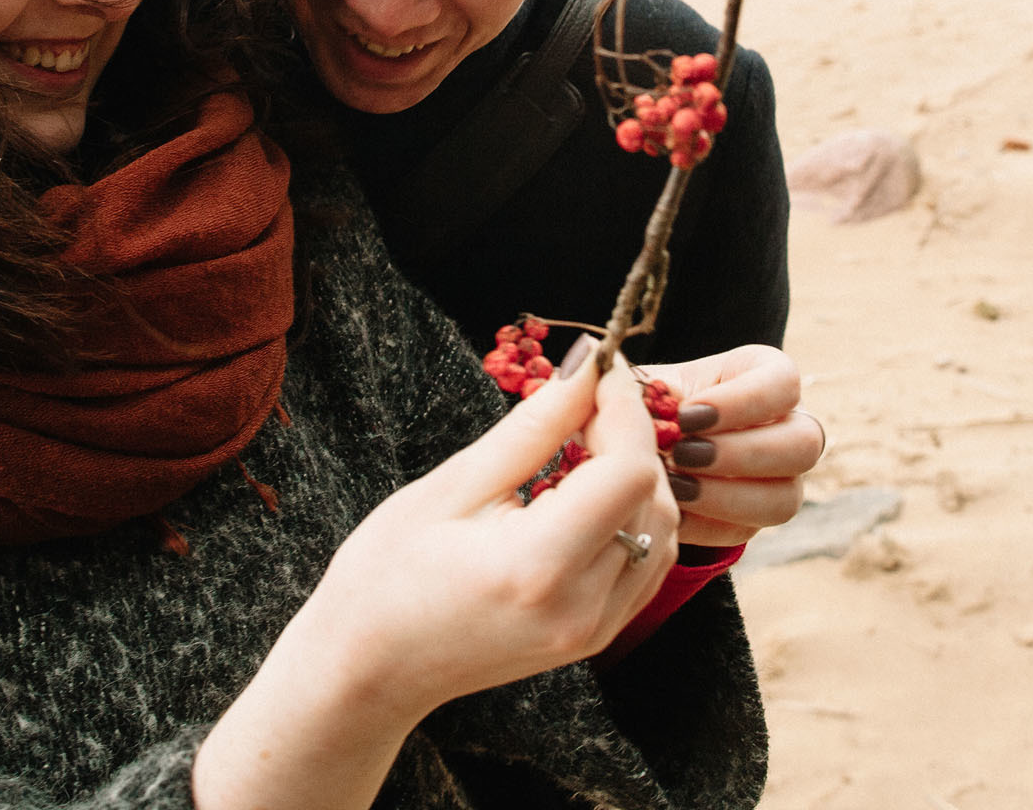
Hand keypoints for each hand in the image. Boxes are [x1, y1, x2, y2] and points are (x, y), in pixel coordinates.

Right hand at [306, 352, 678, 710]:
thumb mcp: (454, 485)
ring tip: (579, 447)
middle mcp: (581, 606)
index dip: (624, 408)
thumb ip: (532, 426)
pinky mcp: (596, 636)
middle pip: (652, 496)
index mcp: (538, 566)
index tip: (599, 370)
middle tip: (581, 402)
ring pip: (660, 530)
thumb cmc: (389, 573)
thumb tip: (586, 367)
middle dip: (628, 436)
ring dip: (634, 476)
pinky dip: (633, 516)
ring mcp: (594, 629)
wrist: (371, 665)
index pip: (628, 470)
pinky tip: (587, 494)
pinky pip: (646, 563)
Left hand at [642, 346, 822, 549]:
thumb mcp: (647, 383)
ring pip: (785, 499)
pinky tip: (670, 511)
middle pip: (806, 444)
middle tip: (682, 455)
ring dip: (726, 497)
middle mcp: (787, 427)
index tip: (686, 415)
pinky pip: (745, 531)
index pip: (784, 382)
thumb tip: (639, 395)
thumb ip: (649, 386)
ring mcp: (780, 479)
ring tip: (675, 488)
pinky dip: (705, 525)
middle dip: (740, 454)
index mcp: (764, 377)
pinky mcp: (754, 520)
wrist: (638, 448)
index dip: (742, 402)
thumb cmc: (645, 402)